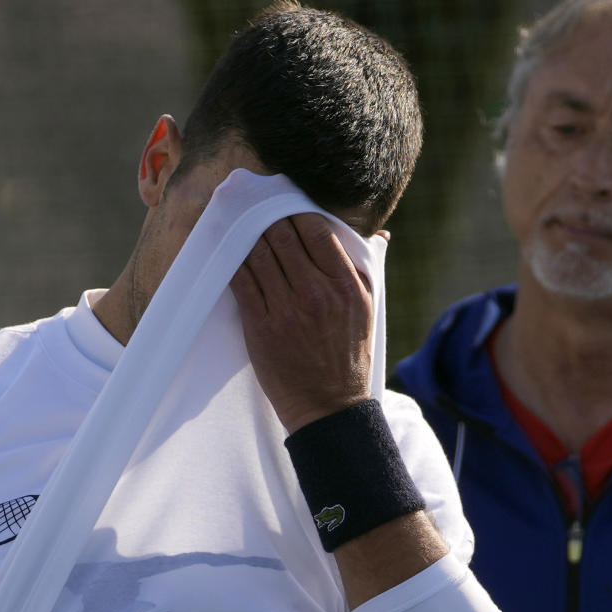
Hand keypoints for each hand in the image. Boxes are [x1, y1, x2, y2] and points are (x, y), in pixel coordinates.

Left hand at [230, 213, 372, 432]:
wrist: (329, 405)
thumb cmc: (349, 355)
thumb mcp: (368, 309)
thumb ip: (367, 269)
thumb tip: (380, 235)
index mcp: (345, 285)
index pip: (316, 230)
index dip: (297, 212)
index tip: (287, 206)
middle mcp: (316, 293)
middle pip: (282, 236)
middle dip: (268, 219)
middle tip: (258, 211)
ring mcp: (286, 309)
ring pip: (258, 254)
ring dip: (247, 237)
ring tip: (242, 229)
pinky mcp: (261, 326)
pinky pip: (241, 281)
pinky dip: (234, 263)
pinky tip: (231, 255)